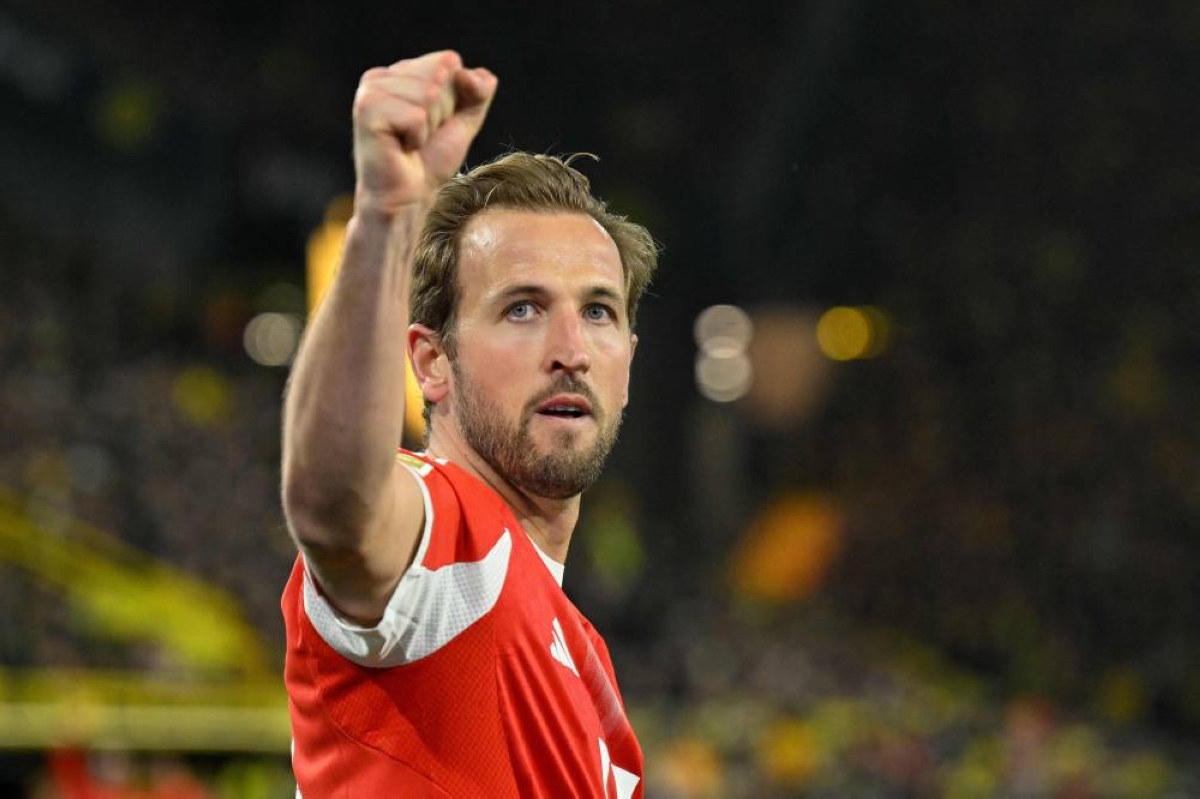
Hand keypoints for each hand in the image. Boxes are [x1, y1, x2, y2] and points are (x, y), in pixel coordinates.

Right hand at [351, 51, 497, 213]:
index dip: (454, 99)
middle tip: (420, 137)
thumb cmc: (430, 161)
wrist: (409, 198)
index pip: (449, 61)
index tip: (433, 124)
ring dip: (429, 127)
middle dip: (442, 112)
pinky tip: (400, 148)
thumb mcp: (464, 119)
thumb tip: (468, 73)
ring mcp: (370, 91)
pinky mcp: (367, 110)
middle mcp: (380, 76)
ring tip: (409, 143)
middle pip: (440, 75)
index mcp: (399, 72)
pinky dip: (417, 138)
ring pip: (429, 94)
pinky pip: (416, 115)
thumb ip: (478, 90)